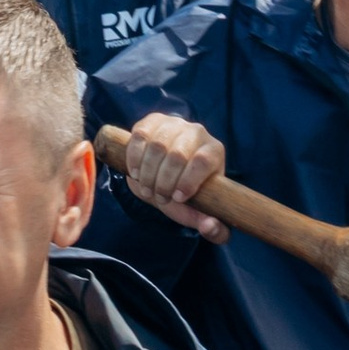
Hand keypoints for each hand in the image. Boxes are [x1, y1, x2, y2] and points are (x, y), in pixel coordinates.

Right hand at [116, 115, 227, 241]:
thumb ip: (212, 228)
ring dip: (148, 173)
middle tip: (159, 198)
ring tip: (147, 189)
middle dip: (164, 182)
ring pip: (158, 145)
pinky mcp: (152, 121)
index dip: (188, 181)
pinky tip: (136, 173)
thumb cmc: (185, 194)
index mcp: (214, 151)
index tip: (178, 198)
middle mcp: (197, 132)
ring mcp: (174, 123)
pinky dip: (135, 158)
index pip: (203, 161)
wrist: (163, 175)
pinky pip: (140, 135)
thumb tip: (211, 227)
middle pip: (178, 154)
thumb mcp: (199, 213)